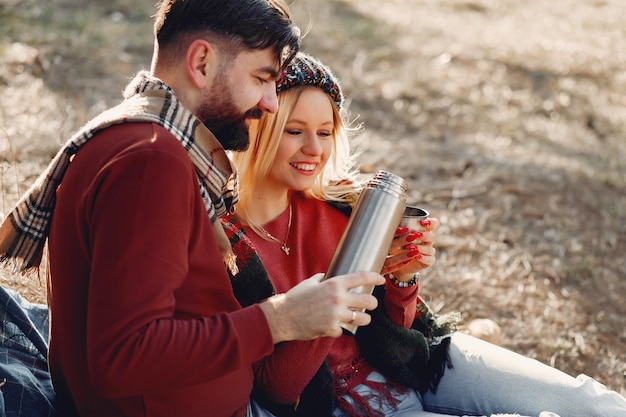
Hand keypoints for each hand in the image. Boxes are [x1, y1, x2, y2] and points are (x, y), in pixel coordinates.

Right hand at [259, 272, 384, 342]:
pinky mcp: (332, 329)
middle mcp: (338, 299)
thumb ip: (324, 279)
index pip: (361, 278)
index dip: (375, 277)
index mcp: (334, 284)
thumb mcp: (310, 282)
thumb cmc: (295, 298)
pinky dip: (340, 329)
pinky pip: (344, 330)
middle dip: (372, 303)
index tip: (382, 279)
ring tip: (359, 318)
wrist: (283, 317)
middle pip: (368, 301)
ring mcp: (336, 315)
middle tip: (370, 304)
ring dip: (362, 319)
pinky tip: (333, 326)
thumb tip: (330, 277)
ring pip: (362, 319)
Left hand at [380, 217, 439, 279]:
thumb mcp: (395, 236)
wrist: (396, 262)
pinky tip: (416, 256)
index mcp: (423, 231)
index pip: (434, 224)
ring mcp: (429, 251)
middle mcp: (428, 240)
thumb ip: (397, 229)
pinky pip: (429, 260)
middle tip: (414, 235)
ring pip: (430, 249)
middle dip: (424, 235)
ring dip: (420, 247)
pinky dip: (423, 258)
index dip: (431, 223)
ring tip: (410, 247)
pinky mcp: (428, 261)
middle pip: (433, 236)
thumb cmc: (396, 245)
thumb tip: (394, 223)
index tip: (422, 222)